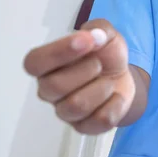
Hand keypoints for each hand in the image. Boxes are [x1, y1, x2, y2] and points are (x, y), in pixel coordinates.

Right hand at [23, 19, 134, 134]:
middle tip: (100, 64)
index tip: (86, 41)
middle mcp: (49, 90)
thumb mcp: (105, 33)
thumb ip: (99, 28)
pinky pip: (98, 120)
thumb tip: (93, 35)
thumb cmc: (104, 54)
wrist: (122, 77)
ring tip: (108, 80)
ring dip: (101, 88)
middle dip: (85, 70)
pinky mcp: (84, 127)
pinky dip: (115, 105)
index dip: (58, 52)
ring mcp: (65, 112)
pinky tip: (116, 96)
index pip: (35, 62)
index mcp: (46, 65)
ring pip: (76, 106)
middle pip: (54, 86)